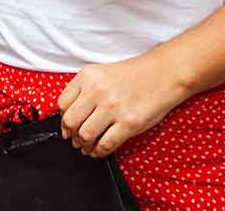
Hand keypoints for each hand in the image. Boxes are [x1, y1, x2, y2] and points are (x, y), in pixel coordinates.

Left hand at [57, 53, 188, 157]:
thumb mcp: (101, 73)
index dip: (63, 118)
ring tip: (87, 146)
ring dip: (84, 145)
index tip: (67, 125)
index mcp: (88, 76)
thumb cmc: (133, 75)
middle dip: (71, 134)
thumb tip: (67, 117)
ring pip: (85, 135)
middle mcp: (98, 91)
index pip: (62, 104)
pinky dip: (98, 151)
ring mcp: (113, 108)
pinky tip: (99, 150)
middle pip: (70, 121)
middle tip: (75, 139)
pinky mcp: (129, 123)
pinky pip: (106, 145)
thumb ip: (83, 90)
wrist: (163, 74)